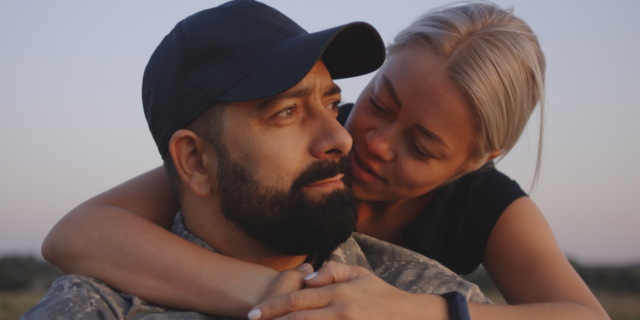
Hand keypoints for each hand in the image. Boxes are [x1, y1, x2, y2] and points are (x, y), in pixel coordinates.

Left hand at [249, 261, 448, 319]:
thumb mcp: (360, 274)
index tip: (253, 313)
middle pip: (297, 317)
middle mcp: (340, 310)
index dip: (272, 307)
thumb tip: (307, 278)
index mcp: (339, 292)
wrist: (409, 316)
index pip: (297, 298)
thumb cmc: (382, 295)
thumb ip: (332, 271)